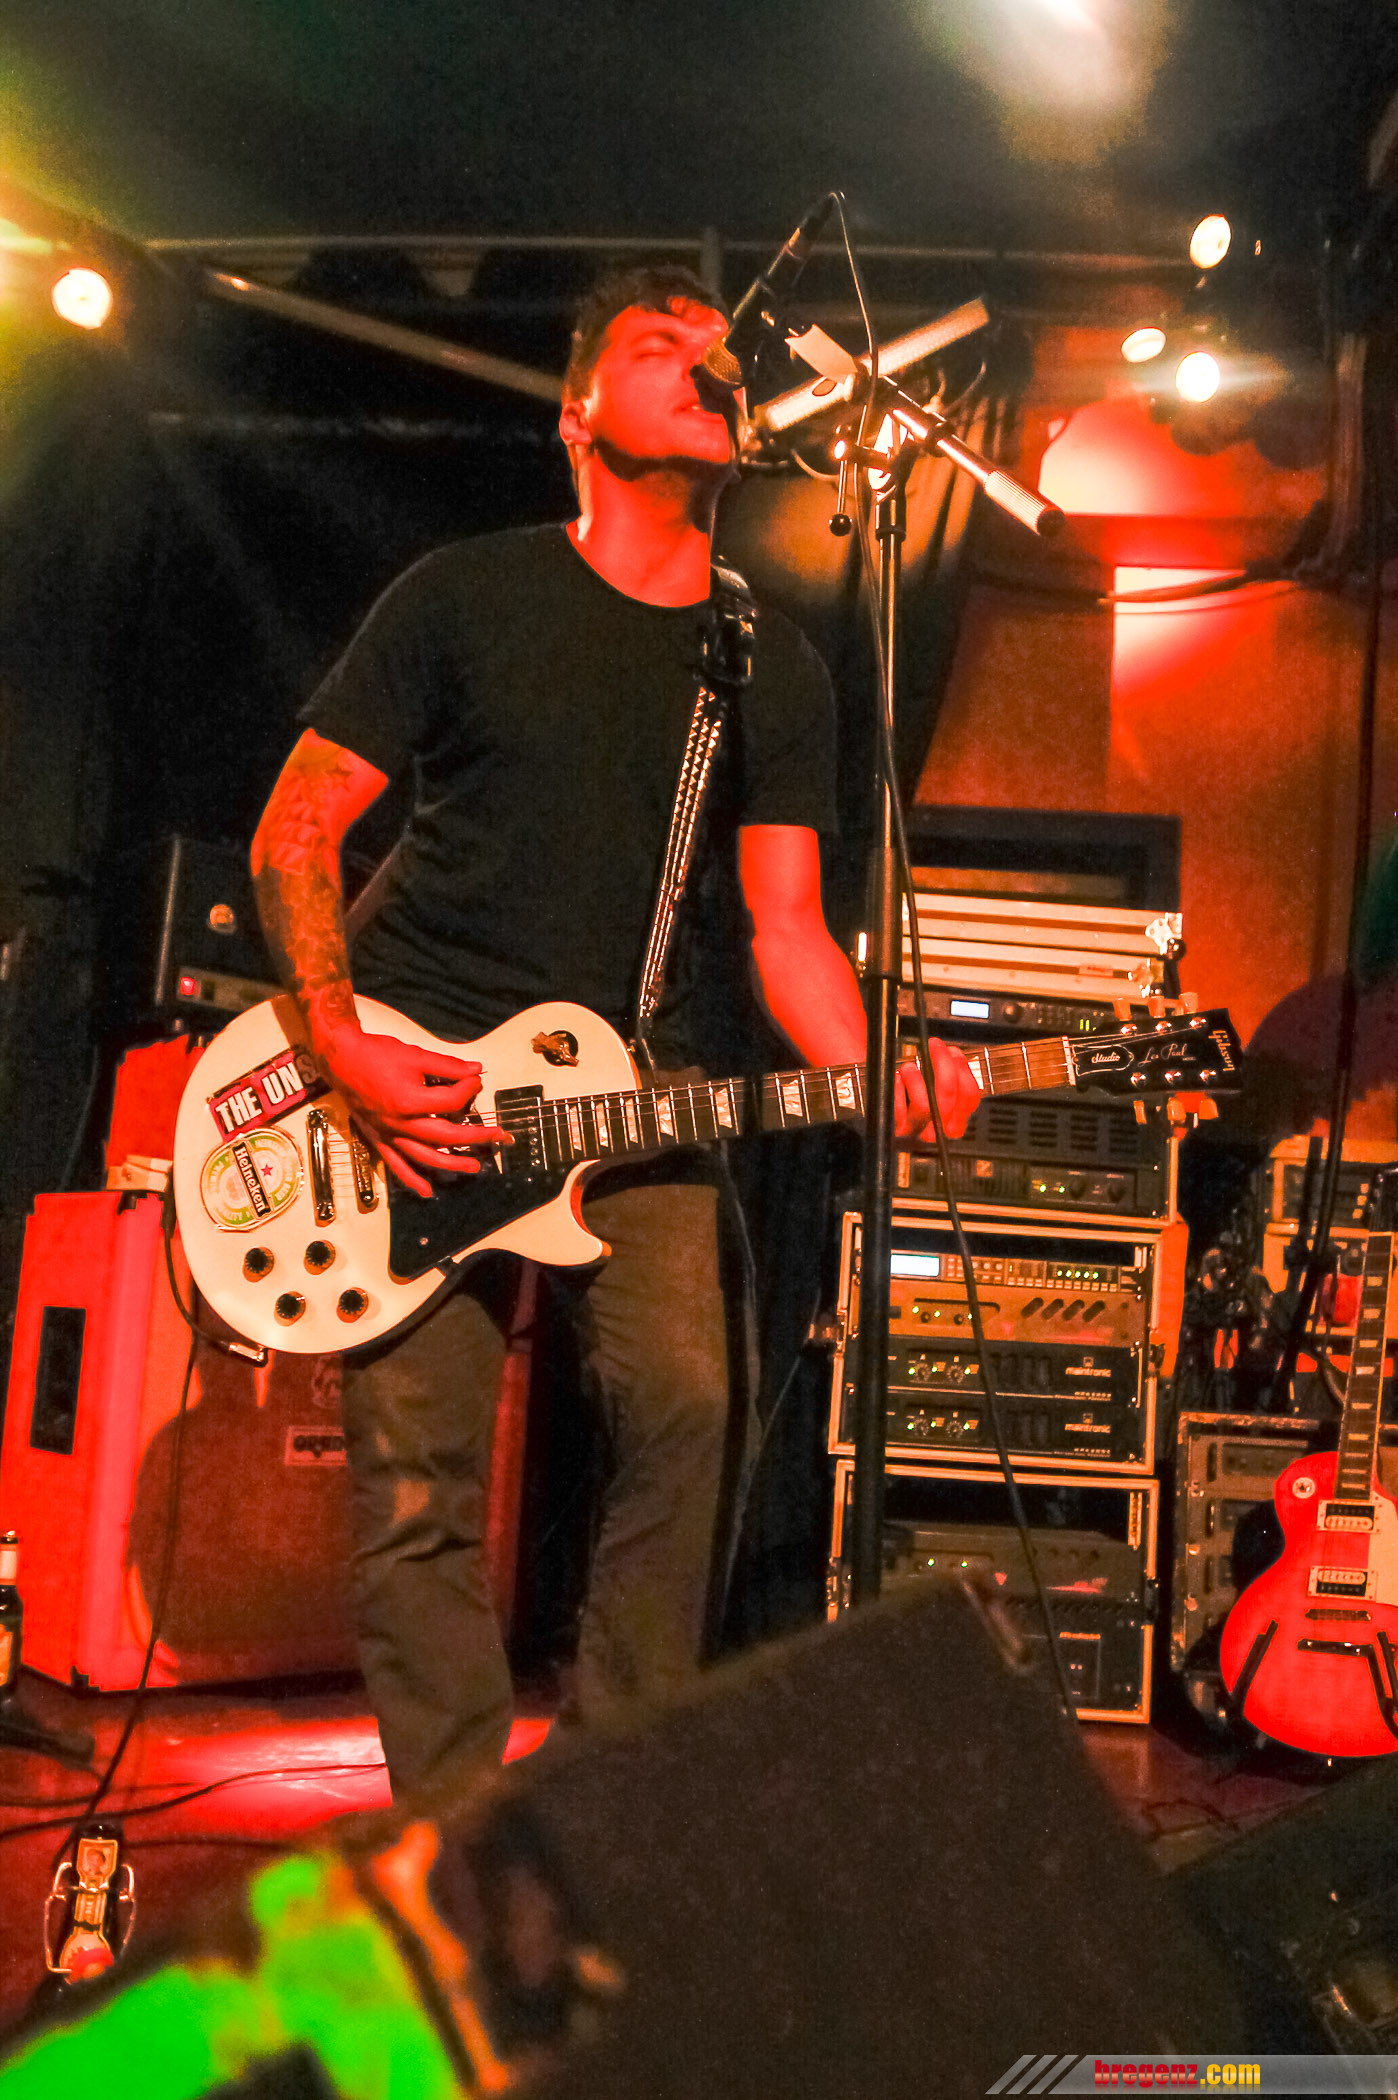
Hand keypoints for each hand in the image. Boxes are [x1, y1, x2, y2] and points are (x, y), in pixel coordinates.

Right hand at [316, 1025, 510, 1197]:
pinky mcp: (378, 1139)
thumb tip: (476, 1069)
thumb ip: (448, 1065)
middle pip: (447, 1135)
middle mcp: (400, 1124)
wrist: (341, 1059)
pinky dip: (411, 1180)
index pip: (453, 1102)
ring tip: (474, 1167)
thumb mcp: (416, 1054)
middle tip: (497, 1136)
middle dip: (476, 1136)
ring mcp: (389, 1134)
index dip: (470, 1089)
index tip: (475, 1080)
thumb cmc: (376, 1054)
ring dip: (452, 1163)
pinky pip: (396, 1165)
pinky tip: (426, 1191)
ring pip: (425, 1157)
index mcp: (411, 1101)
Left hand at [894, 1039, 980, 1143]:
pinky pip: (898, 1109)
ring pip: (924, 1104)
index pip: (970, 1097)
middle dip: (943, 1064)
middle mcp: (938, 1129)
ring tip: (908, 1068)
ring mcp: (915, 1131)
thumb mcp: (936, 1092)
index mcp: (955, 1121)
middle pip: (948, 1097)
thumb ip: (947, 1075)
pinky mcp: (894, 1130)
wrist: (882, 1121)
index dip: (963, 1070)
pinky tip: (896, 1079)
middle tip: (934, 1045)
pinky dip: (897, 1089)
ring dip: (916, 1078)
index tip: (953, 1050)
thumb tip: (951, 1052)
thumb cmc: (912, 1100)